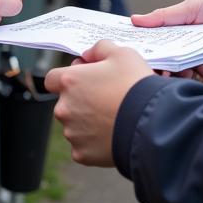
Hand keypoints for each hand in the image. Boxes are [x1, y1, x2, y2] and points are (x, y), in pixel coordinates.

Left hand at [45, 41, 151, 166]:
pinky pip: (83, 146)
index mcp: (69, 81)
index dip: (69, 78)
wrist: (149, 124)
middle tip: (105, 99)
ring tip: (113, 118)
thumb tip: (88, 55)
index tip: (85, 79)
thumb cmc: (134, 85)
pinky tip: (112, 134)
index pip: (52, 79)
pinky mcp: (81, 154)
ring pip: (74, 125)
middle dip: (81, 100)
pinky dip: (94, 142)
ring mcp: (72, 133)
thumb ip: (100, 49)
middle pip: (65, 103)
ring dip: (87, 121)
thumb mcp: (122, 53)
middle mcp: (64, 108)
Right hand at [132, 0, 202, 81]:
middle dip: (159, 66)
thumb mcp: (189, 8)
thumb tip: (134, 19)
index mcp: (176, 29)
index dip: (145, 49)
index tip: (133, 56)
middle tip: (155, 69)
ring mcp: (199, 56)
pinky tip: (199, 69)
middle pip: (167, 60)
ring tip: (176, 73)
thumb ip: (163, 17)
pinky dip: (197, 76)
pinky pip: (200, 76)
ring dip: (177, 75)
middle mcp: (185, 44)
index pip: (156, 42)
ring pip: (181, 72)